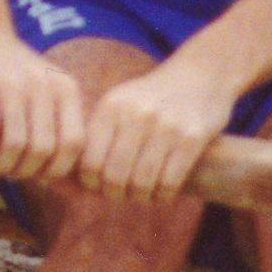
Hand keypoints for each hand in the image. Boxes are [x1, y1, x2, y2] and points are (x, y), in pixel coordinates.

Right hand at [0, 25, 85, 181]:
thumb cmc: (13, 72)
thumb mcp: (45, 91)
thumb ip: (54, 128)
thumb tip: (50, 179)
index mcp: (65, 89)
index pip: (74, 143)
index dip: (58, 169)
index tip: (40, 176)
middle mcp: (43, 84)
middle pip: (43, 149)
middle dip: (26, 171)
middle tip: (12, 173)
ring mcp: (12, 83)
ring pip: (15, 143)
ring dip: (3, 164)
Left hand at [80, 56, 237, 202]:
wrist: (201, 74)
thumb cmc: (152, 99)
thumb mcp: (120, 103)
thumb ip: (97, 134)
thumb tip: (70, 178)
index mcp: (111, 107)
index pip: (89, 162)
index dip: (92, 184)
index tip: (100, 187)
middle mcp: (135, 115)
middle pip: (114, 177)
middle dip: (116, 194)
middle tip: (122, 195)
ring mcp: (166, 125)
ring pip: (142, 184)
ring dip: (140, 198)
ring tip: (143, 195)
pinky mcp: (193, 137)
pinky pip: (169, 183)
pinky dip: (163, 196)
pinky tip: (163, 193)